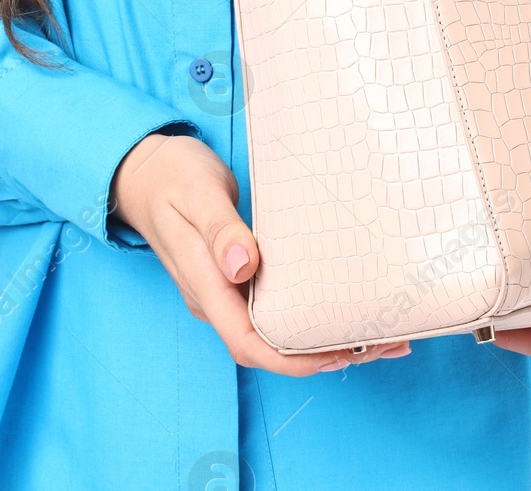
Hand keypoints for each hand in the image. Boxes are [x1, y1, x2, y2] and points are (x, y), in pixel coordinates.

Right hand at [111, 133, 408, 375]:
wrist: (144, 171)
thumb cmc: (171, 176)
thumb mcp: (197, 193)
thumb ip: (220, 230)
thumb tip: (243, 268)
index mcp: (205, 286)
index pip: (250, 344)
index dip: (296, 359)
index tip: (342, 352)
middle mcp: (216, 298)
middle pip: (272, 348)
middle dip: (327, 354)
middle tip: (386, 342)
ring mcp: (226, 290)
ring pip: (277, 331)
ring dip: (325, 337)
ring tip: (381, 331)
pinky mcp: (237, 276)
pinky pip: (276, 308)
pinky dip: (312, 312)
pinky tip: (344, 303)